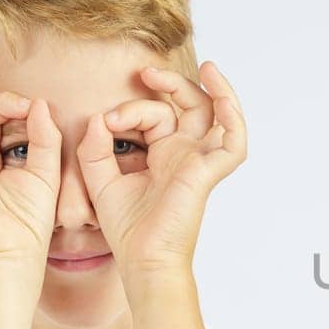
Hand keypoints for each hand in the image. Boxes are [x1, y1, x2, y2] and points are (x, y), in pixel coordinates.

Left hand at [77, 61, 246, 278]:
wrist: (142, 259)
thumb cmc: (127, 229)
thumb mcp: (100, 178)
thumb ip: (95, 147)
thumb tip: (99, 117)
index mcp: (163, 156)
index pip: (156, 116)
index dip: (131, 109)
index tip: (107, 121)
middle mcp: (185, 155)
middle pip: (190, 106)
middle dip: (171, 84)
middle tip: (146, 73)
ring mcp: (200, 162)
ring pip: (218, 116)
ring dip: (213, 89)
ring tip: (206, 69)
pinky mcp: (209, 172)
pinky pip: (234, 140)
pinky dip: (232, 115)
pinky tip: (220, 94)